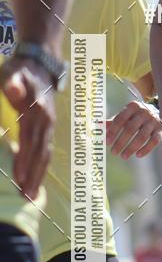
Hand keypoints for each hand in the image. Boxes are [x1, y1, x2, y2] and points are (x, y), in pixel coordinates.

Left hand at [0, 57, 55, 199]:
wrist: (40, 64)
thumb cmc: (20, 70)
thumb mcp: (12, 72)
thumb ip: (13, 82)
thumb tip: (13, 89)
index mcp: (37, 111)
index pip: (29, 141)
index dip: (24, 160)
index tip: (19, 178)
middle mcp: (46, 122)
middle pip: (41, 154)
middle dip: (34, 176)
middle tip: (27, 197)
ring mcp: (49, 126)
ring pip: (45, 156)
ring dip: (39, 177)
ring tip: (32, 196)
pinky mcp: (47, 129)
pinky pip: (45, 152)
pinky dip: (41, 168)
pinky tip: (35, 180)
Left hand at [106, 100, 161, 159]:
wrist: (156, 112)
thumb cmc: (135, 116)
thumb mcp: (125, 115)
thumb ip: (112, 121)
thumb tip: (97, 125)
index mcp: (132, 106)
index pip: (120, 119)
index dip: (113, 131)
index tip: (107, 142)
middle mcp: (144, 112)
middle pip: (130, 129)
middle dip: (121, 142)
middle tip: (113, 152)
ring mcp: (153, 121)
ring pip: (142, 136)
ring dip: (131, 148)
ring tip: (123, 156)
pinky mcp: (161, 130)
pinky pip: (154, 141)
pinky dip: (146, 149)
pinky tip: (137, 155)